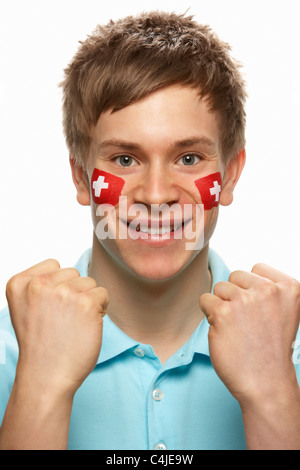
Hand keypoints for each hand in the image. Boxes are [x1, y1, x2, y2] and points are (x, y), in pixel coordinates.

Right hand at [6, 259, 108, 396]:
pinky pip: (103, 294)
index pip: (54, 265)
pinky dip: (101, 310)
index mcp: (20, 283)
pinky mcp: (86, 303)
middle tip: (63, 320)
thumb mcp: (26, 308)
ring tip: (74, 324)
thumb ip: (39, 286)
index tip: (50, 309)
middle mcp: (39, 285)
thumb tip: (69, 273)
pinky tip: (87, 326)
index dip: (58, 286)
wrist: (46, 377)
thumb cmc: (40, 345)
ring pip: (90, 283)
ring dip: (88, 301)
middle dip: (74, 293)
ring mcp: (63, 292)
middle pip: (74, 273)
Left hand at [200, 263, 299, 406]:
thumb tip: (244, 276)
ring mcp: (245, 300)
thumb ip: (270, 289)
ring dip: (222, 306)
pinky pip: (205, 300)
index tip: (259, 311)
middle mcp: (268, 290)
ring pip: (219, 288)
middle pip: (235, 276)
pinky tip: (225, 332)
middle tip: (247, 323)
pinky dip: (209, 315)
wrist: (266, 383)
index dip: (251, 289)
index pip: (256, 269)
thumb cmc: (271, 348)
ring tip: (237, 329)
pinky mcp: (223, 312)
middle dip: (235, 295)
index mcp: (289, 287)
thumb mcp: (284, 311)